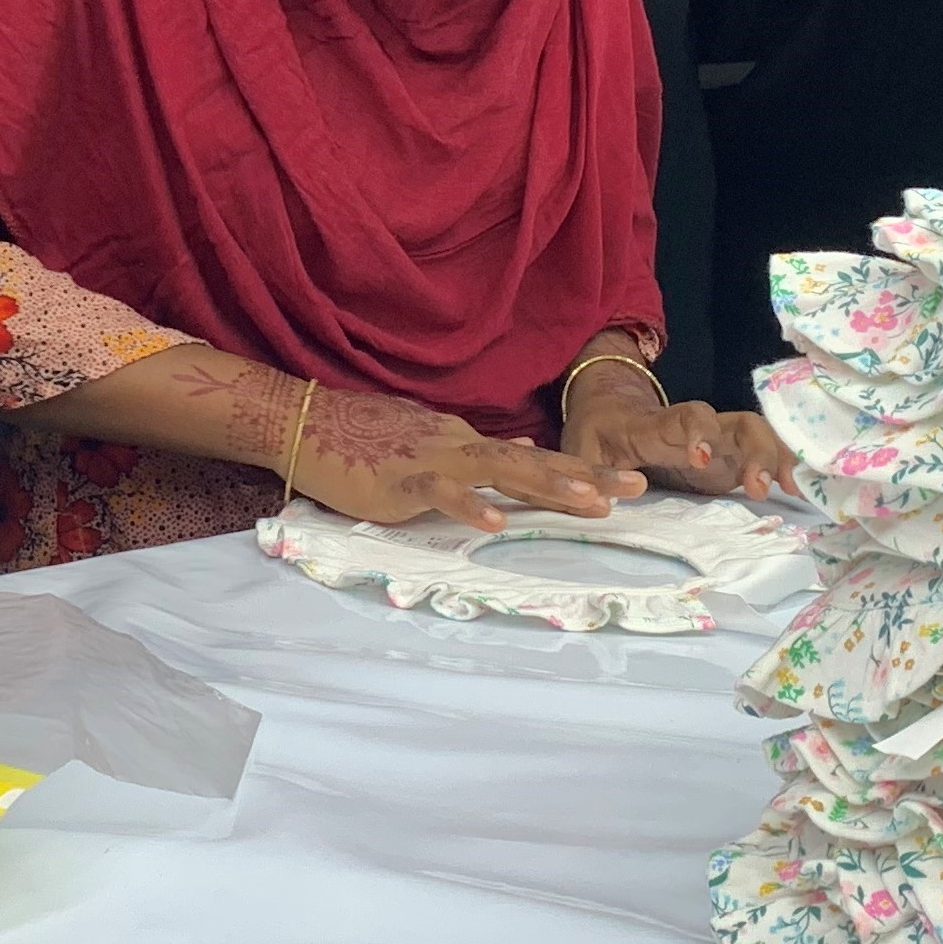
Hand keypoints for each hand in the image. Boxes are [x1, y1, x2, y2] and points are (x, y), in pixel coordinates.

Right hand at [286, 386, 641, 531]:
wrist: (306, 421)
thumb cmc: (361, 435)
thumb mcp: (426, 438)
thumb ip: (473, 450)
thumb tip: (520, 451)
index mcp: (464, 441)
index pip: (531, 457)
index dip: (579, 469)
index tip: (624, 481)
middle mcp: (458, 445)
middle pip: (533, 461)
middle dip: (586, 475)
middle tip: (636, 487)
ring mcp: (431, 460)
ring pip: (500, 471)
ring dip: (547, 485)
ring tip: (590, 502)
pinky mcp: (400, 481)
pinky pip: (442, 493)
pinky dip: (470, 506)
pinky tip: (497, 522)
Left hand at [560, 365, 793, 499]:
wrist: (612, 408)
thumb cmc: (597, 432)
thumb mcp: (582, 450)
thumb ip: (591, 474)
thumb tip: (605, 504)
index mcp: (659, 426)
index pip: (684, 419)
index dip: (697, 433)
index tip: (701, 458)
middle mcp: (696, 429)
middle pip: (736, 423)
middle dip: (754, 449)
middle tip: (759, 487)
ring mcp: (716, 442)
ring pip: (756, 435)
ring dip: (775, 457)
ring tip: (788, 489)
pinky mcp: (726, 459)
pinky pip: (760, 454)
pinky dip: (779, 467)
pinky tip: (792, 491)